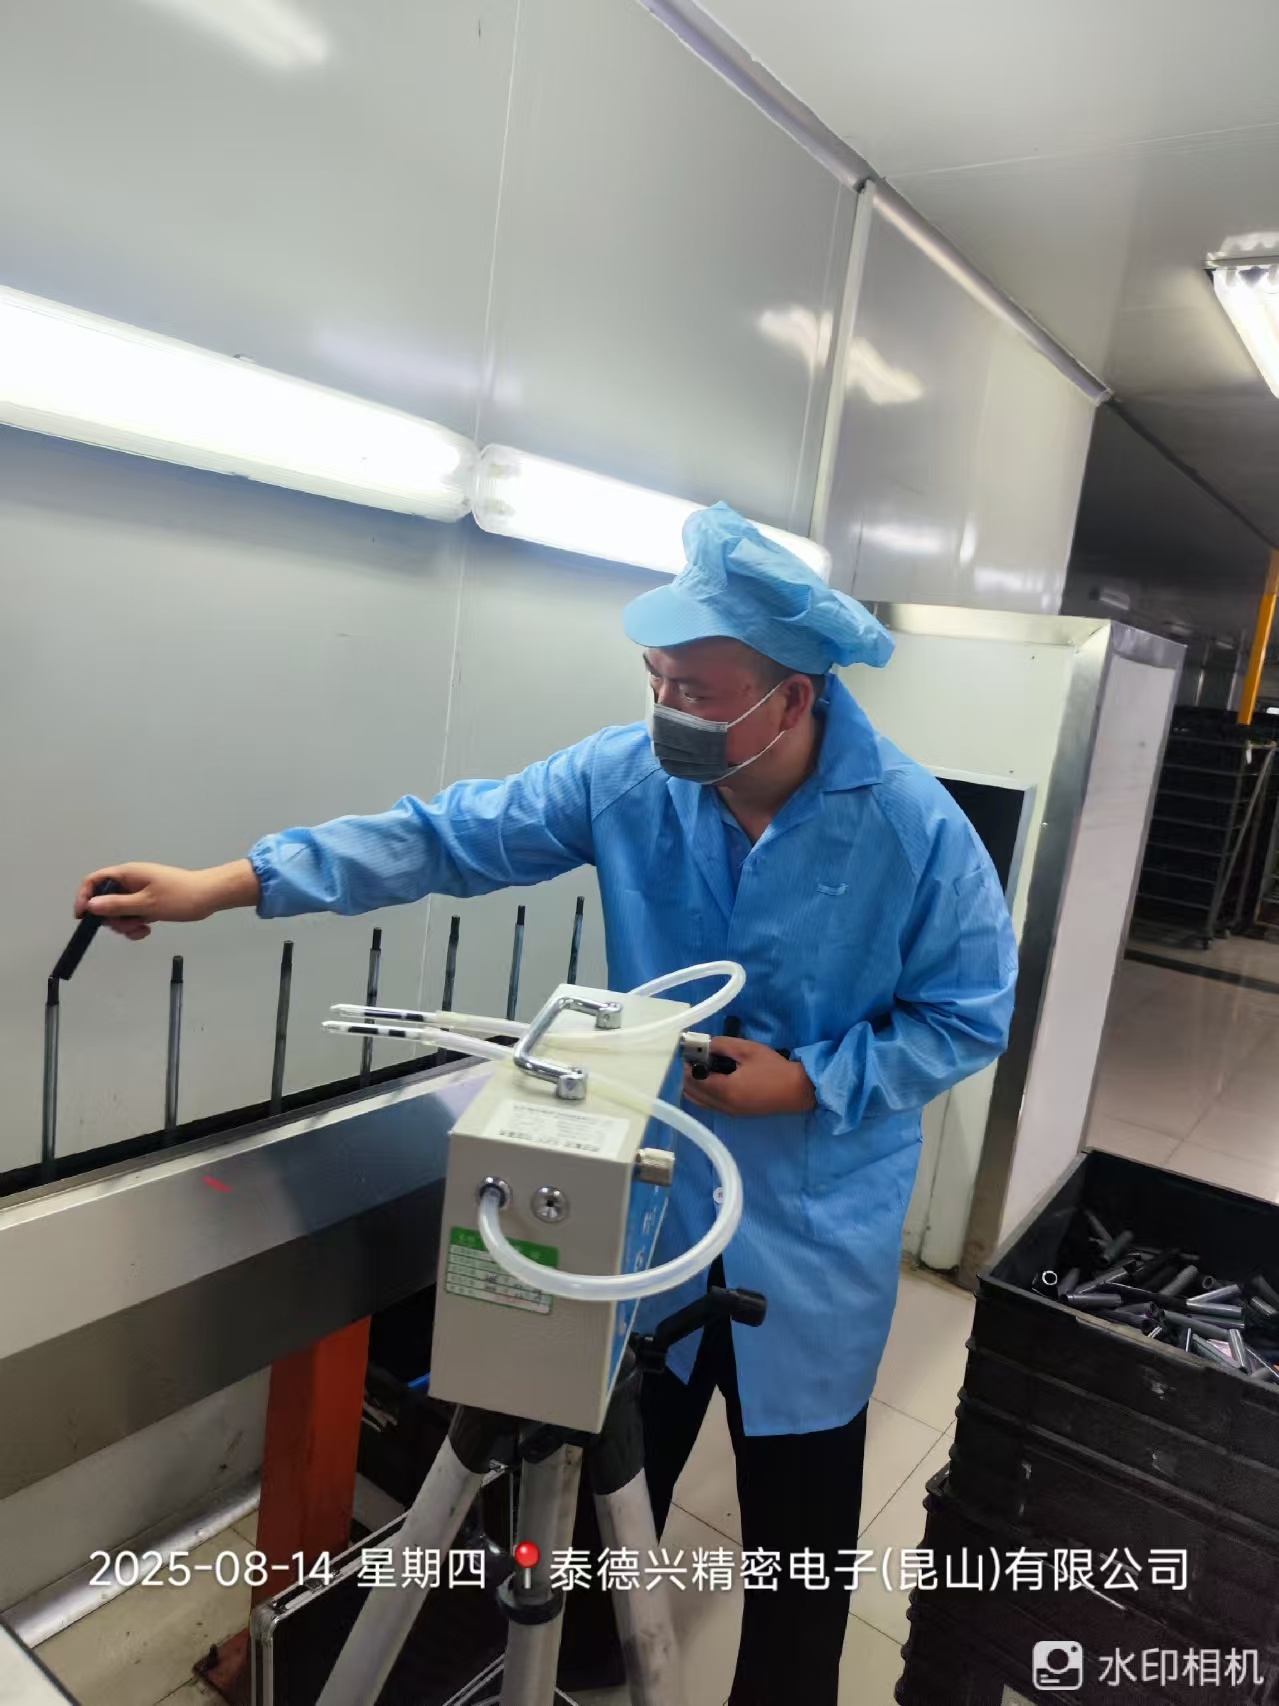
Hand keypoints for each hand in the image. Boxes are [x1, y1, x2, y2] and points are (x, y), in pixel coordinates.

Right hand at [74, 860, 260, 940]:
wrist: (209, 897)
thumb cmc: (180, 896)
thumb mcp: (146, 904)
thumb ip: (117, 905)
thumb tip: (91, 906)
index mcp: (127, 874)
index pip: (94, 881)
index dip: (84, 897)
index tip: (83, 917)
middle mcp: (131, 881)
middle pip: (105, 900)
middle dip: (112, 918)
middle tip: (127, 926)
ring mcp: (140, 892)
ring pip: (119, 911)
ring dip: (126, 924)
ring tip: (142, 928)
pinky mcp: (148, 902)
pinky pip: (133, 915)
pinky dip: (136, 924)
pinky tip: (147, 930)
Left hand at [682, 1036, 816, 1117]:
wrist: (798, 1090)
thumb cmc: (774, 1068)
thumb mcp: (747, 1050)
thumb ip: (722, 1045)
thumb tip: (704, 1044)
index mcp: (725, 1090)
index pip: (694, 1079)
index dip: (686, 1066)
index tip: (685, 1052)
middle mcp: (724, 1105)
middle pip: (693, 1094)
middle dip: (686, 1077)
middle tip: (689, 1059)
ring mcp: (730, 1112)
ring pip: (700, 1102)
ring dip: (693, 1087)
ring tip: (697, 1068)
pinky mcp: (737, 1114)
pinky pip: (711, 1105)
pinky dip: (704, 1094)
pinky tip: (709, 1080)